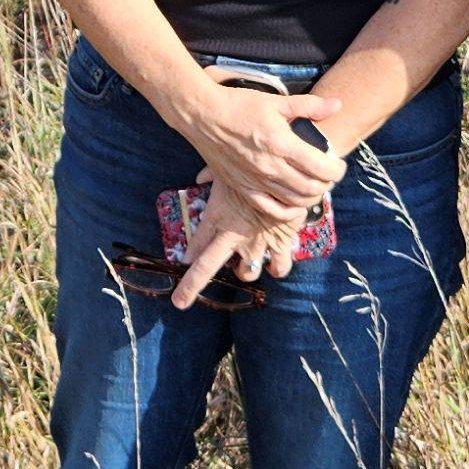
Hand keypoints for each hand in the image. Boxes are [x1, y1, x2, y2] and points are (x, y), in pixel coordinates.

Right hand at [163, 81, 342, 220]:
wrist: (203, 115)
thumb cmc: (239, 105)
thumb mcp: (275, 101)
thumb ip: (309, 106)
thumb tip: (337, 105)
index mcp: (282, 144)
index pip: (321, 167)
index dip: (337, 170)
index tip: (339, 164)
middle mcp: (271, 167)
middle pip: (312, 187)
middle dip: (327, 183)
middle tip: (328, 174)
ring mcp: (257, 180)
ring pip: (295, 201)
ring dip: (311, 197)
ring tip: (314, 185)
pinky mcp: (244, 188)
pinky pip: (271, 209)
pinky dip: (288, 211)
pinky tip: (295, 205)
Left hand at [167, 175, 313, 310]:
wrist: (288, 172)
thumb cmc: (254, 167)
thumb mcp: (227, 167)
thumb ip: (211, 173)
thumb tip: (200, 176)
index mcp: (217, 215)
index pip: (195, 241)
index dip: (187, 254)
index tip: (183, 262)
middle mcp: (233, 235)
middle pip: (205, 268)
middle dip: (190, 287)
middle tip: (180, 302)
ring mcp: (256, 244)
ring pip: (247, 274)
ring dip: (245, 272)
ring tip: (246, 267)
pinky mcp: (280, 244)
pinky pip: (279, 267)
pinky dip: (277, 267)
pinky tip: (275, 265)